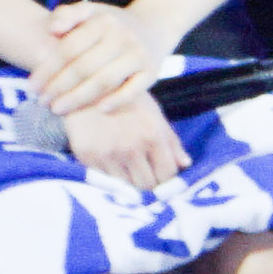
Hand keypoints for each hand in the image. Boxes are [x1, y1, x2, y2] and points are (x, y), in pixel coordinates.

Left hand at [28, 1, 168, 121]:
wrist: (152, 28)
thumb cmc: (110, 25)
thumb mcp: (90, 12)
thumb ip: (67, 15)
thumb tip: (52, 29)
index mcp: (103, 20)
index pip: (69, 48)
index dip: (48, 69)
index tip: (32, 86)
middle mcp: (122, 36)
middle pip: (83, 67)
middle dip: (58, 87)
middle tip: (42, 101)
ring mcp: (138, 55)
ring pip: (103, 81)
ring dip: (78, 98)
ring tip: (58, 109)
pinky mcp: (151, 72)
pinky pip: (131, 91)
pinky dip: (115, 101)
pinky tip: (97, 110)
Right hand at [63, 82, 185, 193]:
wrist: (88, 85)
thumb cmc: (126, 99)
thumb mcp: (154, 113)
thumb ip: (171, 140)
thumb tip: (185, 164)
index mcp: (152, 135)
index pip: (168, 174)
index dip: (167, 178)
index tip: (162, 176)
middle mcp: (131, 147)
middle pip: (147, 185)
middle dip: (149, 182)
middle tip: (144, 174)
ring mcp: (108, 154)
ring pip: (126, 188)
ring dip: (129, 182)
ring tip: (127, 169)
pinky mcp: (87, 157)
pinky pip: (104, 181)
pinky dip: (109, 177)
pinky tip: (109, 162)